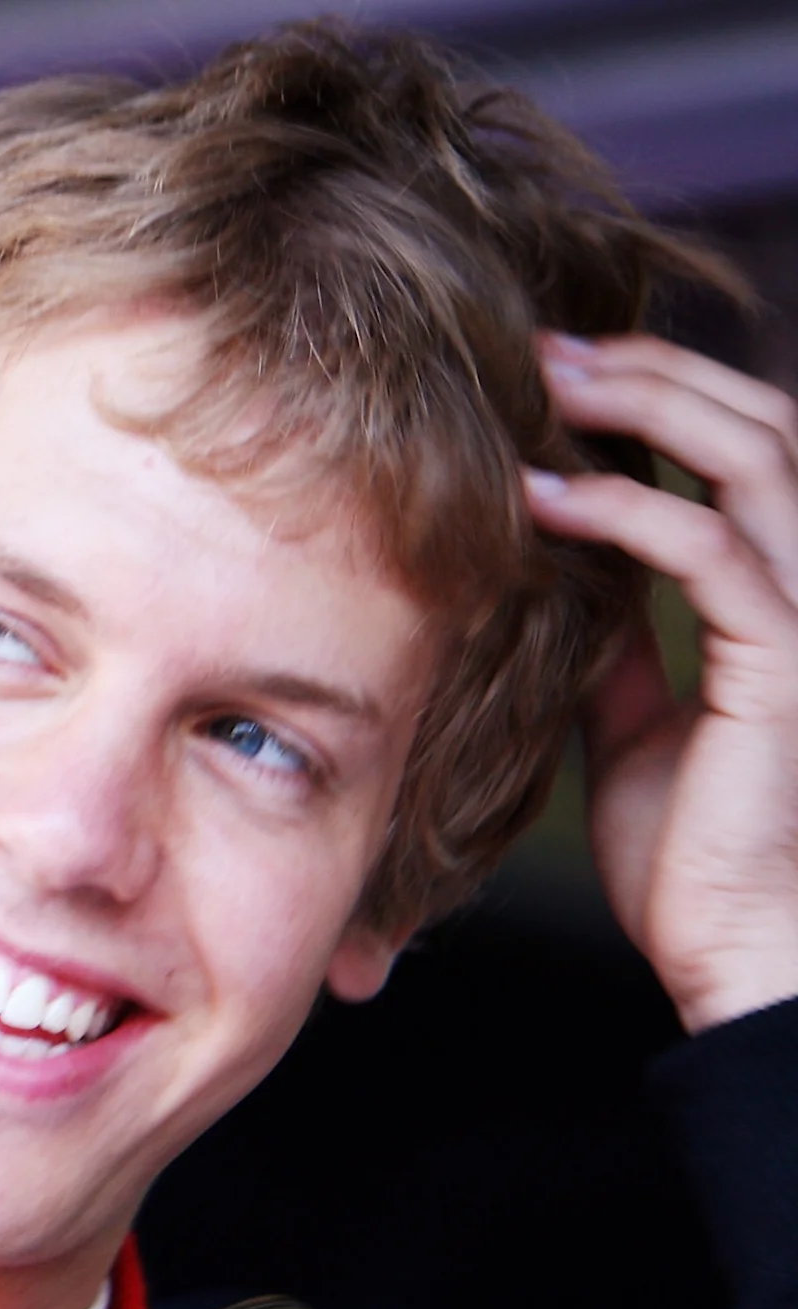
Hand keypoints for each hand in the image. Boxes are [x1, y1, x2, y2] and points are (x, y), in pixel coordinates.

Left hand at [529, 331, 797, 1032]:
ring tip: (543, 384)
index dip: (669, 397)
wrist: (740, 952)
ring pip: (758, 459)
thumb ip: (624, 646)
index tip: (561, 375)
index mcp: (789, 598)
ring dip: (647, 406)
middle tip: (544, 347)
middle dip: (656, 371)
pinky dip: (627, 509)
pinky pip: (713, 551)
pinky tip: (545, 495)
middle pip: (765, 426)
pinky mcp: (789, 665)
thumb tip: (571, 579)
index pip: (750, 456)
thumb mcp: (640, 728)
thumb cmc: (697, 856)